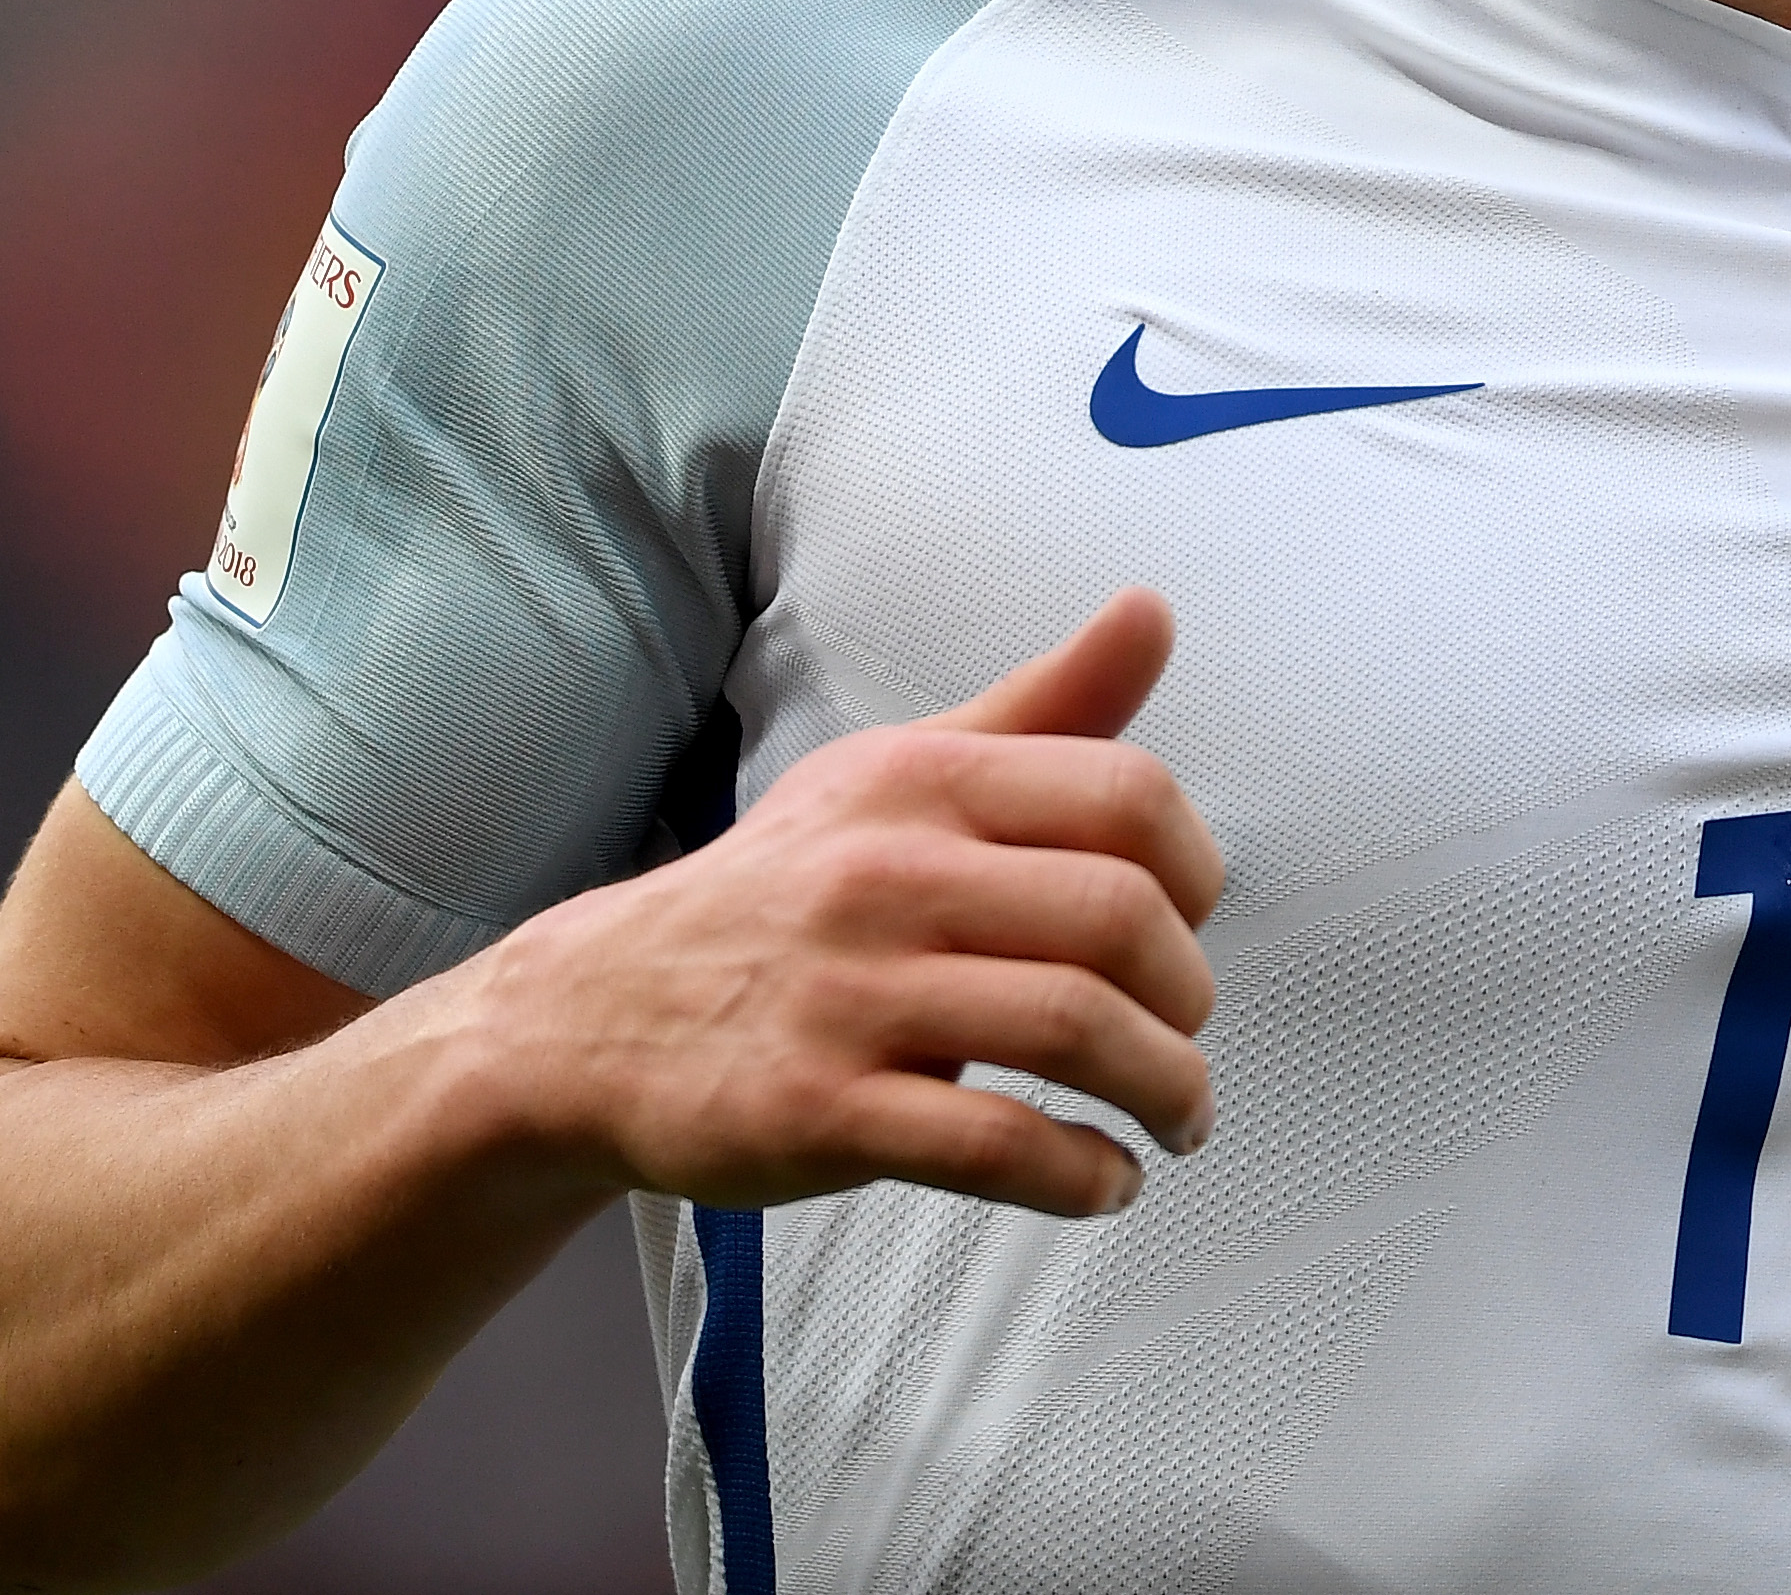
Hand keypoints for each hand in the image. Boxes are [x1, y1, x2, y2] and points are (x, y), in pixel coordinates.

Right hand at [461, 588, 1226, 1221]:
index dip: (1196, 872)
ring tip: (1176, 1123)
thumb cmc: (788, 892)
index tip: (1188, 929)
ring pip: (1074, 1031)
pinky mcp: (819, 1110)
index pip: (1128, 796)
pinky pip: (995, 1143)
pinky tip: (1104, 1181)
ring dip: (1167, 1092)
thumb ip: (1039, 709)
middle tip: (1182, 1040)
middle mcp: (886, 872)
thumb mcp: (896, 775)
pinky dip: (1082, 1174)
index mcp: (919, 780)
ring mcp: (849, 995)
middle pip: (1119, 919)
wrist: (594, 1018)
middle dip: (1188, 997)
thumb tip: (1154, 610)